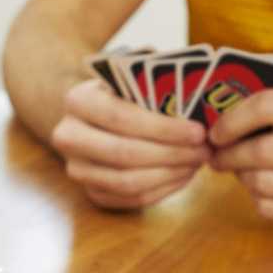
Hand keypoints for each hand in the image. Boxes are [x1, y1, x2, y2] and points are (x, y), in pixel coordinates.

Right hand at [50, 77, 208, 210]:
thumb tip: (197, 88)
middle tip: (204, 151)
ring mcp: (77, 169)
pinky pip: (131, 199)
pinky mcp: (91, 192)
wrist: (95, 116)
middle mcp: (68, 137)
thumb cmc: (124, 91)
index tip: (199, 131)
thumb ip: (155, 76)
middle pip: (124, 154)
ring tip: (197, 162)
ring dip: (170, 174)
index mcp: (78, 100)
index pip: (121, 118)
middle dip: (171, 154)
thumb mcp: (133, 73)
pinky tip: (184, 174)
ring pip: (128, 182)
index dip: (163, 128)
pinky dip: (163, 190)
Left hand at [206, 89, 272, 233]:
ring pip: (265, 185)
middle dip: (228, 153)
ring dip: (242, 177)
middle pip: (263, 151)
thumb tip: (228, 117)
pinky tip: (264, 188)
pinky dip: (259, 198)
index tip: (217, 129)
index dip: (233, 118)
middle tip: (217, 154)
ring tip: (243, 169)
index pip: (271, 107)